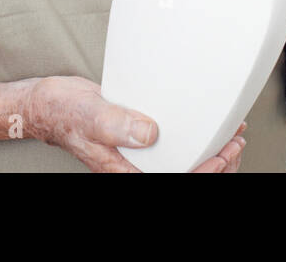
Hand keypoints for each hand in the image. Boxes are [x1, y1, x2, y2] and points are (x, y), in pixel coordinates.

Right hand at [22, 77, 245, 171]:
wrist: (49, 105)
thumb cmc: (65, 114)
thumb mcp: (92, 117)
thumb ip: (118, 126)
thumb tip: (150, 133)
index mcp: (127, 171)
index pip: (176, 180)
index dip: (205, 172)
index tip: (224, 154)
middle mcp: (137, 166)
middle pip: (186, 174)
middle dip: (218, 162)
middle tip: (236, 141)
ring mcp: (141, 155)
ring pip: (184, 163)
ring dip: (211, 153)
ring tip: (231, 136)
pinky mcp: (142, 138)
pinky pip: (175, 147)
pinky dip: (195, 140)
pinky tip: (207, 127)